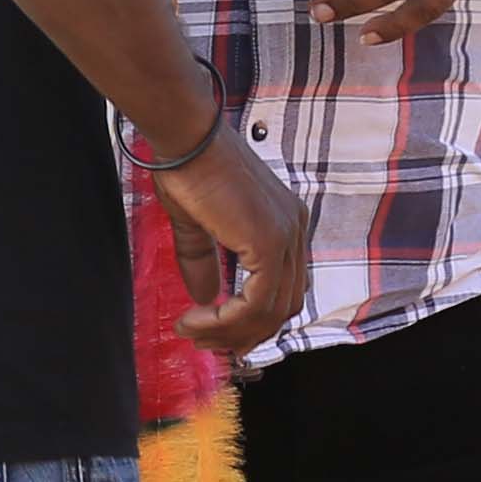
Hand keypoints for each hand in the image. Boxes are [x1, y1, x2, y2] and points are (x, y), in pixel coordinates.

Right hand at [148, 133, 312, 355]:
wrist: (186, 139)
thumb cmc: (188, 167)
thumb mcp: (197, 225)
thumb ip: (205, 262)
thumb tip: (204, 297)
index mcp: (284, 222)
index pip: (283, 286)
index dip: (253, 318)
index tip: (215, 330)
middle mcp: (294, 229)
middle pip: (284, 305)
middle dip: (243, 332)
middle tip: (205, 342)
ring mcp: (286, 237)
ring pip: (270, 311)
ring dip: (229, 331)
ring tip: (192, 332)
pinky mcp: (269, 244)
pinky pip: (255, 303)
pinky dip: (226, 320)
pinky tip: (198, 318)